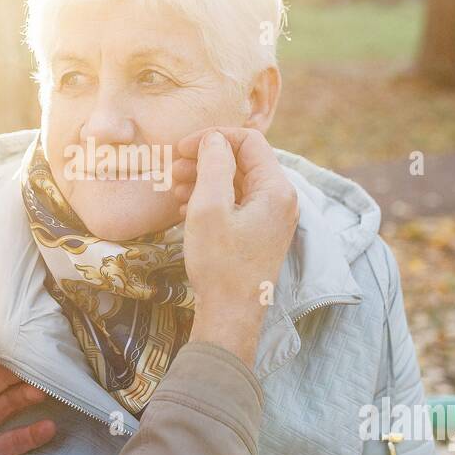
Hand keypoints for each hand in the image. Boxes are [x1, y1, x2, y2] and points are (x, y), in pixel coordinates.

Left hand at [0, 331, 55, 454]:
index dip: (4, 350)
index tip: (27, 339)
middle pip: (2, 380)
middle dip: (23, 371)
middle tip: (46, 363)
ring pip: (12, 406)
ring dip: (30, 397)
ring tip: (48, 391)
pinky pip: (12, 443)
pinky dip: (32, 436)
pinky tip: (49, 428)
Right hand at [171, 128, 298, 364]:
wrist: (230, 316)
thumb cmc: (220, 264)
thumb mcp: (209, 207)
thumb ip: (214, 165)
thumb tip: (214, 139)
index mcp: (276, 189)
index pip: (248, 140)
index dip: (212, 138)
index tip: (181, 149)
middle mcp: (280, 200)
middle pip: (242, 160)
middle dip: (205, 160)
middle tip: (174, 171)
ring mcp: (272, 218)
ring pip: (236, 182)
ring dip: (205, 180)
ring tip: (175, 191)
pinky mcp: (260, 233)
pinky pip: (236, 203)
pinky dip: (211, 199)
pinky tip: (186, 209)